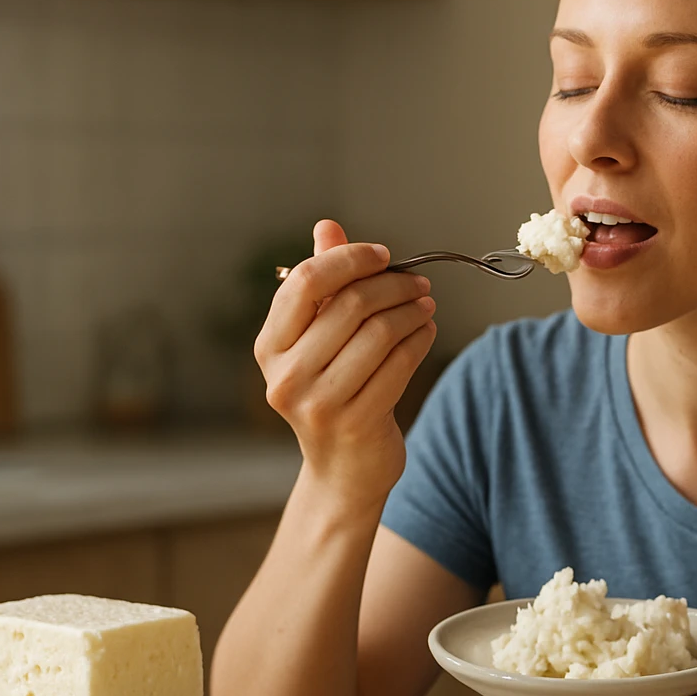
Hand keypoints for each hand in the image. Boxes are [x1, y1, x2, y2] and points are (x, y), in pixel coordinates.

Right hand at [256, 220, 436, 500]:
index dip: (349, 259)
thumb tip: (327, 226)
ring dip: (412, 312)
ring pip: (380, 333)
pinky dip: (420, 340)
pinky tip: (426, 332)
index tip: (383, 255)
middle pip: (351, 304)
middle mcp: (286, 375)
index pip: (306, 281)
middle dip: (393, 285)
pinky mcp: (356, 422)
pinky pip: (400, 364)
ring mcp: (318, 403)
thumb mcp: (318, 339)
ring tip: (426, 306)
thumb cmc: (332, 391)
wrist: (343, 469)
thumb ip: (322, 284)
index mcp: (270, 346)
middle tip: (418, 283)